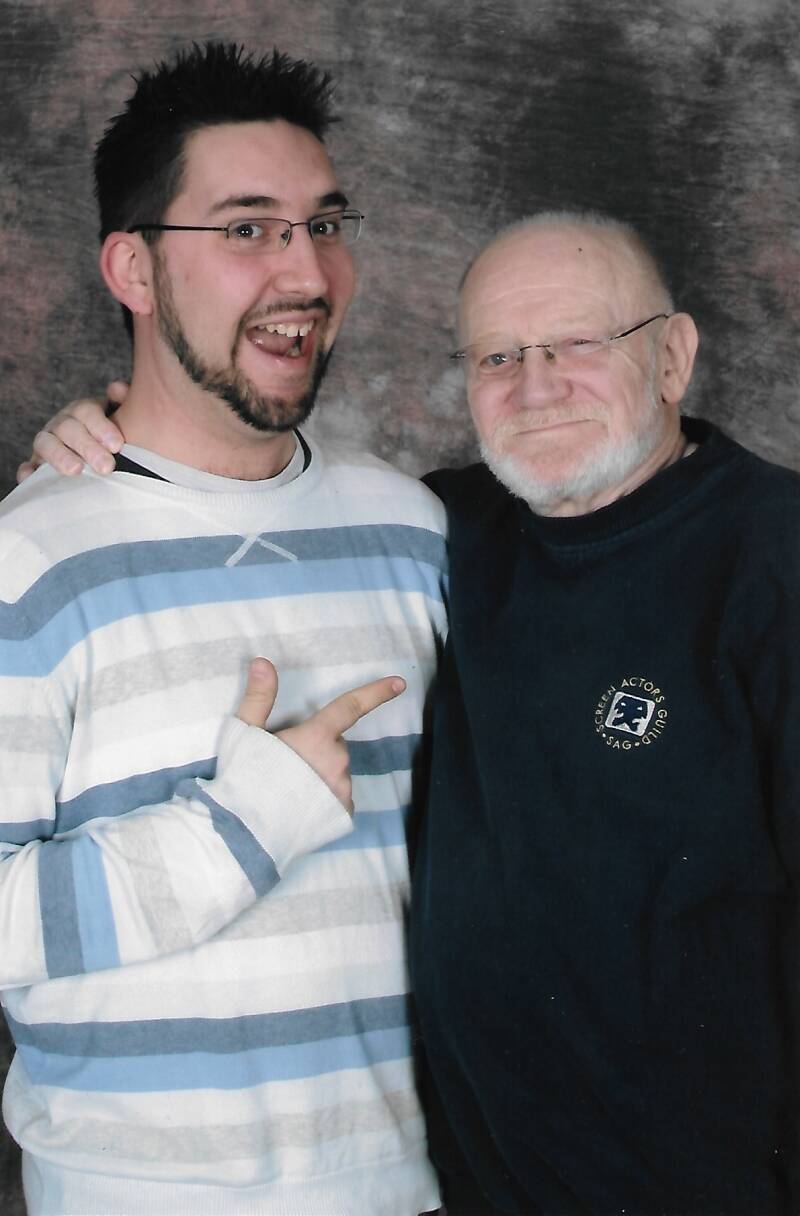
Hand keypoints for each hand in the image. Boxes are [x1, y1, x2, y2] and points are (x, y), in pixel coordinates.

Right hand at [16, 380, 127, 481]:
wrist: (98, 458)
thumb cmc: (114, 438)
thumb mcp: (122, 418)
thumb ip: (122, 403)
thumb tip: (117, 389)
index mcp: (83, 412)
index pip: (87, 412)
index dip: (101, 427)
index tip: (118, 445)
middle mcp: (62, 424)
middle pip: (68, 429)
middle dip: (87, 447)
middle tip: (106, 466)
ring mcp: (47, 444)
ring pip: (46, 444)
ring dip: (59, 457)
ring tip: (75, 471)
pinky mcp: (37, 465)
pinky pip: (28, 467)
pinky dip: (27, 471)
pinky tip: (29, 476)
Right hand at [236, 658, 405, 812]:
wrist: (244, 837)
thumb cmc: (243, 781)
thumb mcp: (244, 734)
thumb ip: (259, 697)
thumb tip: (263, 662)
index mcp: (317, 738)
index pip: (351, 707)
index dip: (376, 693)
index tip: (399, 683)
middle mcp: (337, 761)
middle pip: (334, 745)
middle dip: (316, 749)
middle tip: (284, 765)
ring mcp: (342, 790)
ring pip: (336, 772)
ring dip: (319, 775)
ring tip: (287, 790)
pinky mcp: (343, 814)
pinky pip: (338, 798)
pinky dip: (324, 799)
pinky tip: (299, 808)